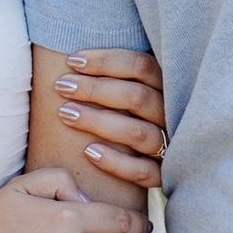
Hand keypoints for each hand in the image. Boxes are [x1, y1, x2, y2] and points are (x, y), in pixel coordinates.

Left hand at [52, 49, 166, 188]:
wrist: (140, 168)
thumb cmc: (124, 116)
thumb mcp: (126, 90)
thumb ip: (112, 74)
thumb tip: (74, 55)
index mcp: (165, 87)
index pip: (141, 66)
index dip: (106, 61)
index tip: (71, 61)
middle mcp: (170, 115)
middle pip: (137, 97)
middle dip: (96, 89)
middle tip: (62, 86)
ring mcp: (169, 146)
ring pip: (138, 133)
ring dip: (99, 122)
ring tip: (66, 115)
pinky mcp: (163, 176)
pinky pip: (143, 172)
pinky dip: (116, 162)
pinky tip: (88, 152)